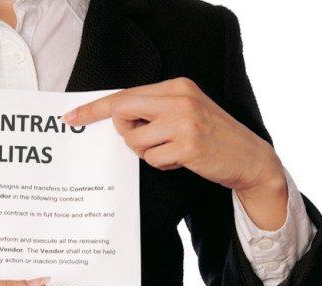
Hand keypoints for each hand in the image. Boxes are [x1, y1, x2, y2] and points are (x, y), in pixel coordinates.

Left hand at [63, 77, 288, 229]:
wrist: (249, 157)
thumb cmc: (211, 136)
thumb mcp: (185, 111)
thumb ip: (154, 109)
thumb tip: (114, 117)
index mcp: (176, 86)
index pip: (124, 94)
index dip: (95, 108)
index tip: (72, 117)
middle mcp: (179, 98)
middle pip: (122, 111)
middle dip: (122, 130)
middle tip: (142, 139)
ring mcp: (184, 122)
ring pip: (134, 140)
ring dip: (147, 152)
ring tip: (171, 150)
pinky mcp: (188, 146)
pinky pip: (152, 159)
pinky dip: (162, 164)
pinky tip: (180, 160)